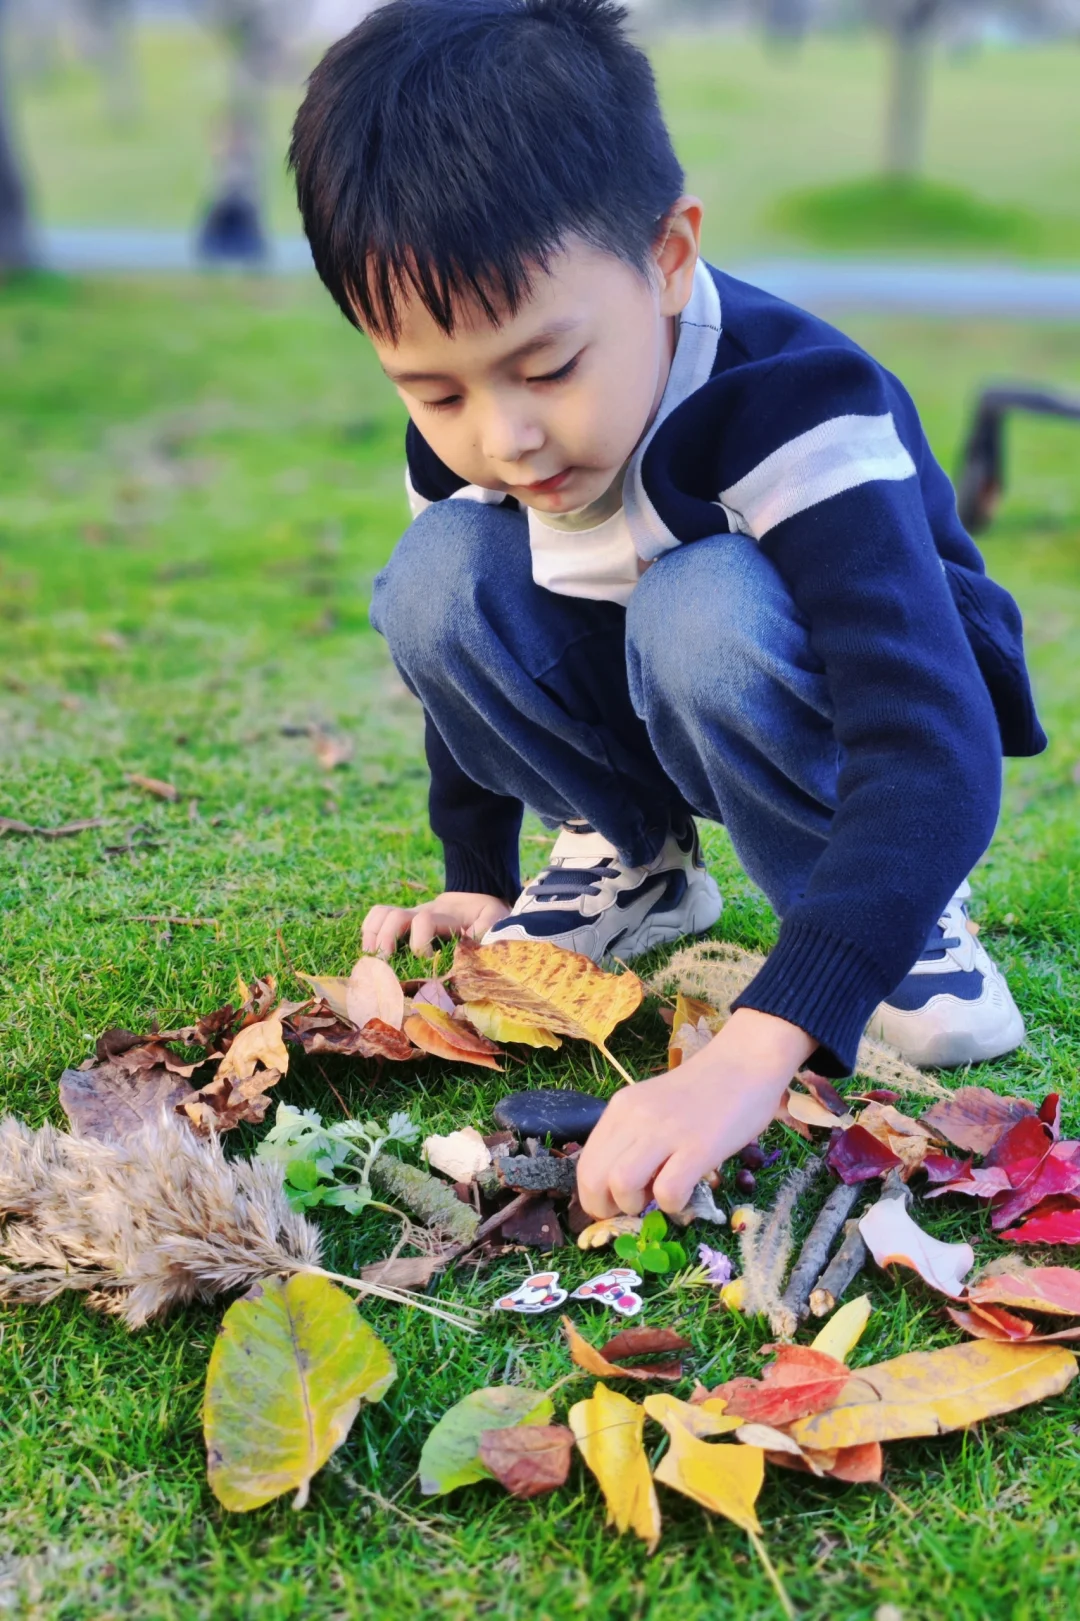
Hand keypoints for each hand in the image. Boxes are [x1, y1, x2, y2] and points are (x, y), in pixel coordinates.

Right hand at [360, 890, 511, 957]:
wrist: (478, 896)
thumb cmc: (487, 915)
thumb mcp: (496, 919)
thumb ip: (488, 930)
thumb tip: (474, 946)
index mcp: (446, 914)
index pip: (424, 920)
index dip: (420, 941)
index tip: (427, 960)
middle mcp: (423, 911)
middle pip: (394, 915)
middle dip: (386, 939)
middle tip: (384, 964)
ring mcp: (410, 915)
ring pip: (381, 914)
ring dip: (372, 935)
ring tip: (371, 960)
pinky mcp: (403, 921)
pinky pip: (377, 918)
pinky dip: (368, 933)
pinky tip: (370, 954)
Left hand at [576, 1008, 816, 1218]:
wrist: (746, 1061)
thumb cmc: (704, 1089)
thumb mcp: (654, 1105)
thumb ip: (635, 1136)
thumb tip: (624, 1186)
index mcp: (621, 1108)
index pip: (585, 1163)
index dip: (593, 1196)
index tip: (615, 1205)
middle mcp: (635, 1117)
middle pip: (593, 1178)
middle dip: (606, 1208)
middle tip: (633, 1209)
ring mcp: (666, 1131)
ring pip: (621, 1185)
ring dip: (635, 1206)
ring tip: (658, 1198)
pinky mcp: (699, 1146)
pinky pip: (668, 1192)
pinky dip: (672, 1205)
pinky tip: (686, 1194)